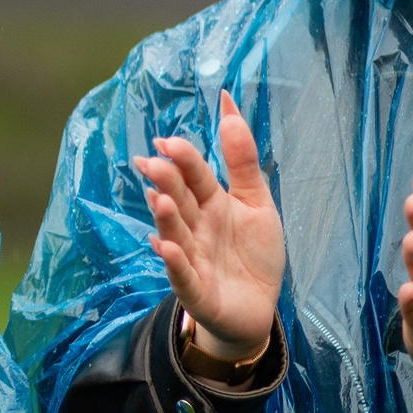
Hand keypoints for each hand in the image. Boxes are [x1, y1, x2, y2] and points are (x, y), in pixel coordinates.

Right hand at [133, 89, 286, 363]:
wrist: (257, 307)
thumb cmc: (253, 253)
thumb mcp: (257, 201)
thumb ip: (242, 159)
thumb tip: (228, 105)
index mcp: (211, 204)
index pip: (194, 176)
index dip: (183, 158)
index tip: (167, 140)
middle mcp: (196, 228)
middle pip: (180, 201)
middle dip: (167, 183)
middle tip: (154, 163)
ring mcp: (193, 259)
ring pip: (176, 234)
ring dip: (166, 218)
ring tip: (159, 198)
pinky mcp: (197, 291)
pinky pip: (183, 276)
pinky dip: (175, 263)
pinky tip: (168, 248)